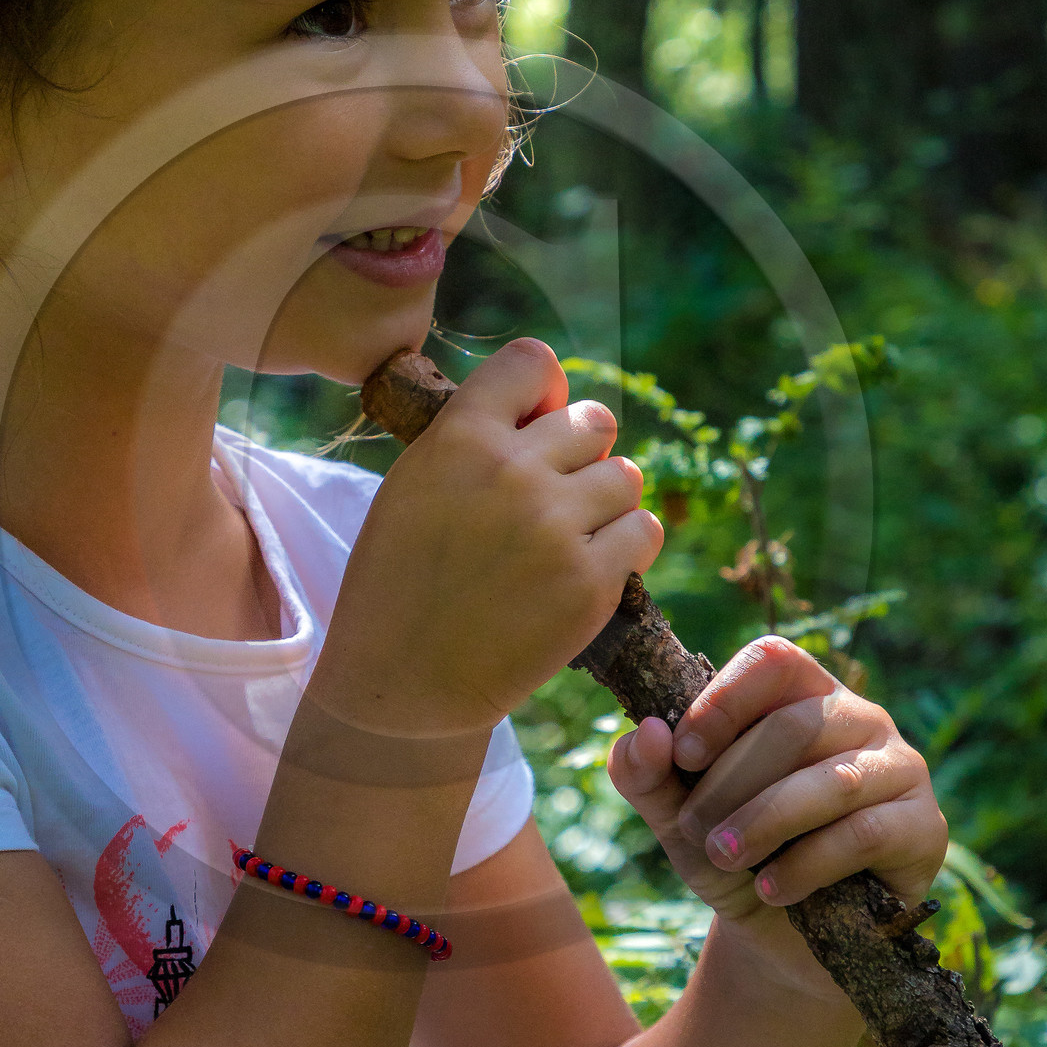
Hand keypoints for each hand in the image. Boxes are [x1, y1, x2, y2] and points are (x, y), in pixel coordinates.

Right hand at [317, 340, 663, 736]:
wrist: (404, 683)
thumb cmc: (402, 582)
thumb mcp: (414, 485)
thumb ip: (476, 437)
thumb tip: (556, 401)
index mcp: (458, 437)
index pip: (533, 362)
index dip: (545, 393)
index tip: (536, 427)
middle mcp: (511, 472)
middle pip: (593, 420)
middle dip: (583, 452)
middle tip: (554, 497)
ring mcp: (555, 527)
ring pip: (626, 475)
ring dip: (607, 502)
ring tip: (570, 537)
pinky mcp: (590, 584)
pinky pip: (644, 531)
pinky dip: (627, 547)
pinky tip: (591, 567)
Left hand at [607, 636, 947, 1000]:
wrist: (779, 941)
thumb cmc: (733, 857)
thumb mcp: (676, 817)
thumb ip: (645, 774)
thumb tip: (644, 734)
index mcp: (802, 694)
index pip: (773, 661)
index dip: (725, 699)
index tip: (683, 752)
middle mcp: (860, 717)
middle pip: (794, 726)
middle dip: (730, 783)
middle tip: (696, 831)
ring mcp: (900, 769)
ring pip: (831, 781)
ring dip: (764, 821)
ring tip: (724, 857)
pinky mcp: (923, 828)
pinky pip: (863, 834)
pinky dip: (806, 864)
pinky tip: (771, 889)